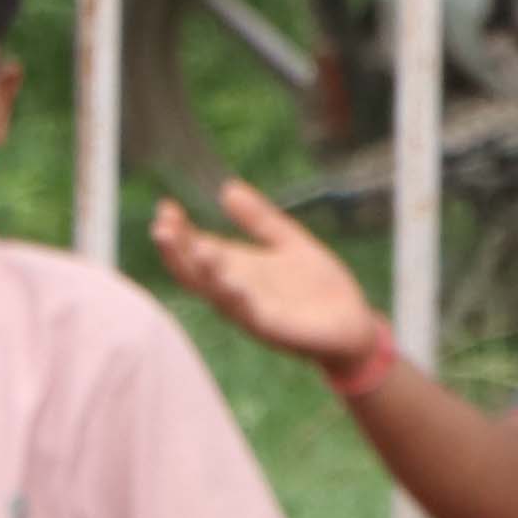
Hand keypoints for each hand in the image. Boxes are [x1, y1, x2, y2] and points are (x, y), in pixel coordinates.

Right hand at [143, 180, 385, 368]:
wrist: (356, 326)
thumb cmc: (319, 287)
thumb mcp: (289, 243)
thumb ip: (260, 220)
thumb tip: (229, 187)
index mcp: (234, 268)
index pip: (193, 248)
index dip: (177, 230)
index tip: (166, 206)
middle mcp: (234, 291)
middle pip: (193, 272)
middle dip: (175, 251)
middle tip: (162, 226)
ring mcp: (251, 312)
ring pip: (217, 295)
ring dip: (205, 273)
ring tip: (197, 248)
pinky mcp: (274, 330)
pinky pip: (251, 316)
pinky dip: (240, 300)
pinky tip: (234, 283)